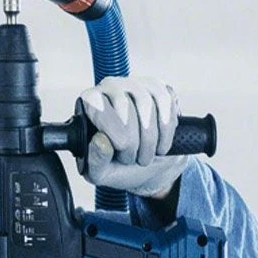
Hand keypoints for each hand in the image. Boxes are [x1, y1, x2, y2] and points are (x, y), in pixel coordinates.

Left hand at [77, 76, 187, 198]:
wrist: (150, 167)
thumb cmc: (119, 166)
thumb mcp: (101, 173)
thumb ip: (95, 160)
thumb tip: (100, 140)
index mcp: (90, 103)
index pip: (98, 104)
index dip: (112, 129)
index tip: (121, 149)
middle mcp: (110, 87)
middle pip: (124, 105)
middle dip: (133, 140)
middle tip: (134, 159)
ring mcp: (135, 84)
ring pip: (147, 103)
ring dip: (151, 137)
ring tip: (147, 155)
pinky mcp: (158, 87)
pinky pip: (166, 101)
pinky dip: (167, 128)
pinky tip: (161, 141)